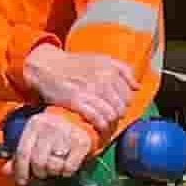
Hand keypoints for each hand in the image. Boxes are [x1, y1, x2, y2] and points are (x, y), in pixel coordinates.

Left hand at [6, 108, 93, 185]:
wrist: (78, 119)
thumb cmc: (50, 134)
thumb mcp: (33, 139)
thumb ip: (18, 156)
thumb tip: (6, 171)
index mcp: (34, 125)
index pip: (22, 152)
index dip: (20, 170)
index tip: (22, 181)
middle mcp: (49, 127)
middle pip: (38, 161)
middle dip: (39, 172)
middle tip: (42, 173)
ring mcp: (66, 133)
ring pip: (53, 165)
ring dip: (53, 172)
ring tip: (54, 168)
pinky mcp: (81, 141)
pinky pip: (69, 167)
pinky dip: (66, 172)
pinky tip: (66, 167)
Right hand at [21, 43, 135, 133]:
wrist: (48, 66)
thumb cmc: (75, 64)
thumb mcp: (101, 59)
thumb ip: (123, 69)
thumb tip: (137, 87)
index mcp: (110, 69)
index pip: (128, 95)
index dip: (124, 103)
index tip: (117, 106)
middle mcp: (102, 79)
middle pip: (121, 107)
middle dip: (117, 114)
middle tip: (109, 115)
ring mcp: (90, 91)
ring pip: (111, 114)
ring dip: (109, 121)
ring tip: (104, 122)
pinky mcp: (77, 101)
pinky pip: (96, 118)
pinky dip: (100, 125)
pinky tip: (99, 126)